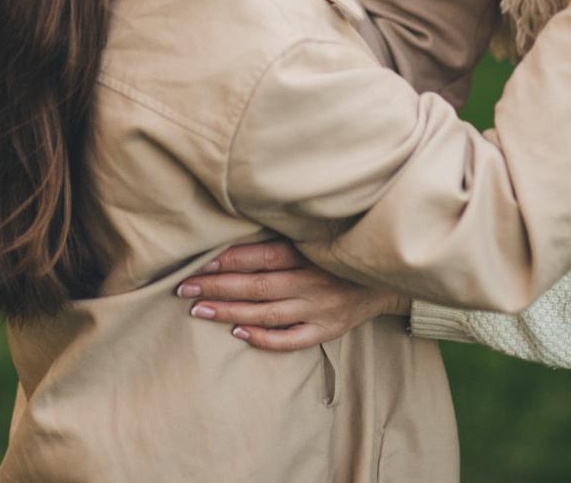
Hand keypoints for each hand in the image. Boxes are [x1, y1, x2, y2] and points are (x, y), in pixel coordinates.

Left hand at [175, 239, 408, 350]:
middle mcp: (311, 281)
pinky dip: (263, 338)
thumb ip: (284, 234)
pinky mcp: (326, 331)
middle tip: (185, 288)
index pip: (260, 257)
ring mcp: (318, 309)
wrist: (385, 276)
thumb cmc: (340, 249)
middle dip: (217, 288)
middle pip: (256, 286)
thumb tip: (241, 230)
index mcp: (308, 252)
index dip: (228, 261)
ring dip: (230, 313)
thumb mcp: (316, 234)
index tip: (198, 264)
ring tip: (199, 310)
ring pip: (266, 313)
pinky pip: (290, 340)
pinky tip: (238, 333)